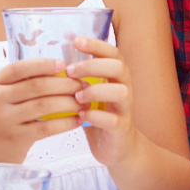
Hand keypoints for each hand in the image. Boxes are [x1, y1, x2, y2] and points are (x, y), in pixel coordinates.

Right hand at [0, 58, 82, 162]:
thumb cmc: (5, 117)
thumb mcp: (7, 95)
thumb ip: (27, 82)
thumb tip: (65, 70)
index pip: (20, 68)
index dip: (43, 65)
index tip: (64, 65)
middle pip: (37, 86)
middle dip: (65, 84)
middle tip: (83, 85)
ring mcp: (6, 119)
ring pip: (44, 106)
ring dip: (69, 103)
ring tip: (84, 103)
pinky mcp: (16, 138)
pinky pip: (46, 127)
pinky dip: (65, 122)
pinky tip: (78, 120)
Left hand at [66, 36, 137, 166]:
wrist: (118, 147)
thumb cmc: (100, 114)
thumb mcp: (90, 89)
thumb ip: (80, 69)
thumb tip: (64, 41)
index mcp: (116, 76)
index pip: (112, 52)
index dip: (96, 45)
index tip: (76, 41)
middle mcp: (125, 88)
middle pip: (118, 67)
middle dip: (93, 65)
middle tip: (70, 71)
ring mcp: (125, 109)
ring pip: (121, 92)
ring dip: (96, 90)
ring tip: (77, 96)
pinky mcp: (121, 129)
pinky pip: (113, 120)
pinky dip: (96, 116)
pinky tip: (81, 115)